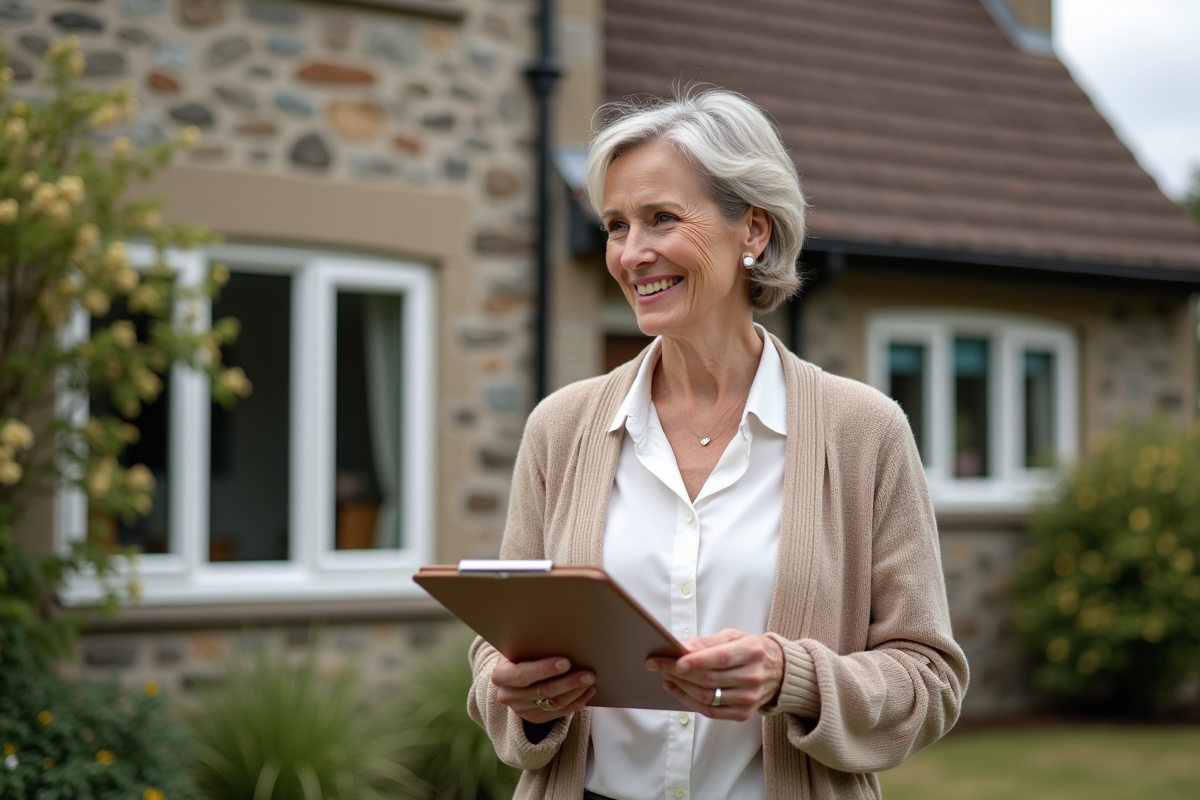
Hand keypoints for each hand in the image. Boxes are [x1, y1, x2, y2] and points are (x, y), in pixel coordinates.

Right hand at [491, 655, 596, 722]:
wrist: (512, 672)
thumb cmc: (520, 652)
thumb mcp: (519, 646)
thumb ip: (532, 645)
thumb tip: (561, 636)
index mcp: (500, 675)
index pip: (522, 675)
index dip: (544, 669)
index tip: (566, 662)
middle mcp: (508, 695)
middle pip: (542, 691)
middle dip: (568, 682)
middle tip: (588, 673)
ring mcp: (521, 709)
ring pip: (553, 703)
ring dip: (576, 692)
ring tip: (591, 680)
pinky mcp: (534, 717)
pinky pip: (559, 713)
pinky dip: (576, 702)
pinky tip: (588, 691)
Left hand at [645, 629, 783, 720]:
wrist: (778, 671)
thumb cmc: (750, 650)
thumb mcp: (732, 637)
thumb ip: (706, 642)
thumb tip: (681, 648)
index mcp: (752, 651)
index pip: (720, 658)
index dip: (695, 661)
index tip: (674, 660)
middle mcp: (753, 676)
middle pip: (709, 679)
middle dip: (678, 673)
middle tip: (657, 665)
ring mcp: (749, 698)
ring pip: (707, 697)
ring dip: (680, 687)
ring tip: (665, 676)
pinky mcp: (743, 713)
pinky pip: (710, 712)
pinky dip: (688, 702)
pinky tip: (676, 690)